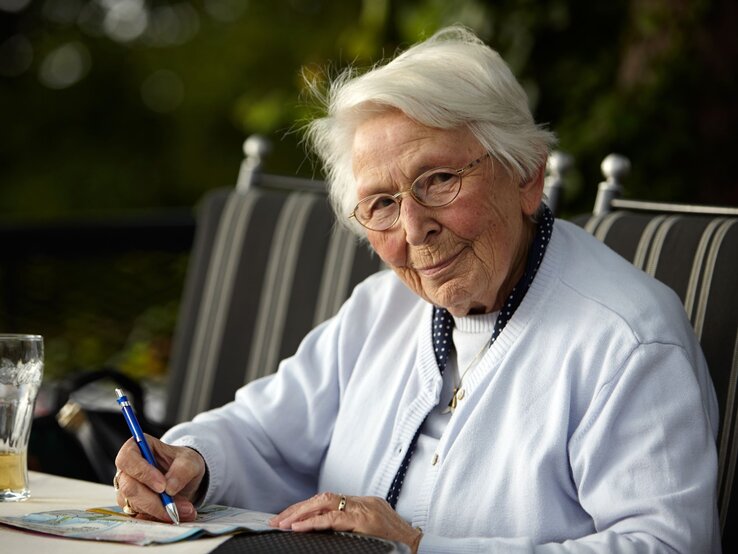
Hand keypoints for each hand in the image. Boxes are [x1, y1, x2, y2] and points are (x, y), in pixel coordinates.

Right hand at [114, 434, 205, 522]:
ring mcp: (126, 490)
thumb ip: (182, 470)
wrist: (184, 479)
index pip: (127, 459)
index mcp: (135, 448)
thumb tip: (169, 488)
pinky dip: (160, 518)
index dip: (142, 472)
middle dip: (154, 501)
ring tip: (186, 510)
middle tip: (175, 506)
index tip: (162, 486)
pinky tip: (178, 515)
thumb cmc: (183, 463)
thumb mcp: (190, 461)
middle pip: (129, 487)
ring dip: (161, 511)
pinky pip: (141, 516)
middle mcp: (126, 470)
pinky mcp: (132, 506)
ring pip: (135, 505)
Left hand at [269, 492, 422, 552]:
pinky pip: (334, 518)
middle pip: (324, 497)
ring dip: (301, 512)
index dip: (307, 507)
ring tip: (283, 523)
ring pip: (326, 502)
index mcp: (364, 504)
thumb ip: (353, 528)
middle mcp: (363, 502)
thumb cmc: (398, 545)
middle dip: (298, 508)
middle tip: (277, 520)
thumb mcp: (373, 532)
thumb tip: (325, 532)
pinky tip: (298, 528)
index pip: (329, 499)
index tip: (288, 517)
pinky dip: (313, 522)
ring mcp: (364, 509)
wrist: (421, 548)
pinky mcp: (365, 521)